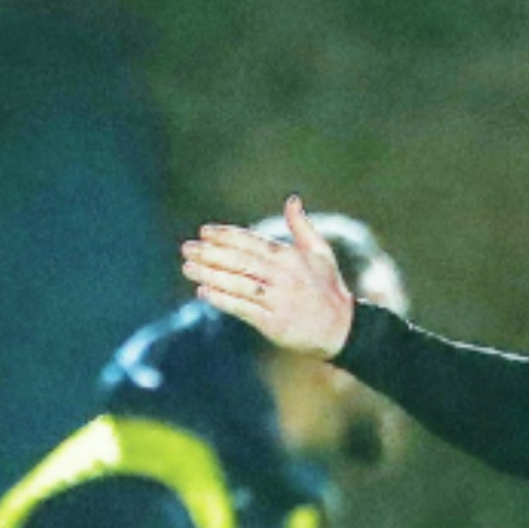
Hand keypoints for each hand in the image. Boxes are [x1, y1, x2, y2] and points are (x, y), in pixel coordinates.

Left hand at [181, 195, 355, 359]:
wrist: (341, 328)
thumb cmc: (328, 288)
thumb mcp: (321, 252)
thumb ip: (302, 226)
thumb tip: (292, 199)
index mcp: (292, 258)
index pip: (254, 242)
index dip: (228, 236)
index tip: (205, 232)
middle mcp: (284, 277)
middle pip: (241, 262)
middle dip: (211, 253)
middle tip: (187, 248)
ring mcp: (278, 301)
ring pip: (238, 284)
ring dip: (210, 274)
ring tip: (187, 267)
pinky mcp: (274, 323)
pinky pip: (243, 308)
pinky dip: (222, 299)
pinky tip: (203, 291)